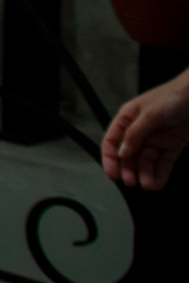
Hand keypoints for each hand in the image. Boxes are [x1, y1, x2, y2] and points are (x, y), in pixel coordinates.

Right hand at [103, 70, 188, 188]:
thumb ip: (135, 134)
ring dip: (145, 174)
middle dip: (129, 169)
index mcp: (127, 119)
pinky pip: (164, 163)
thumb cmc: (172, 97)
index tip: (112, 174)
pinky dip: (160, 174)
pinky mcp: (172, 145)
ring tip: (148, 185)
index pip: (112, 141)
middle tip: (131, 182)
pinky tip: (158, 183)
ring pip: (146, 161)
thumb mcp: (149, 114)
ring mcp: (156, 139)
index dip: (110, 158)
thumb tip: (122, 153)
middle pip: (129, 155)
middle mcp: (140, 131)